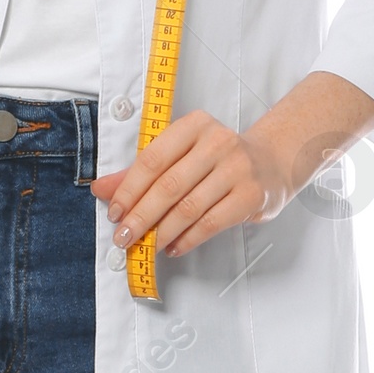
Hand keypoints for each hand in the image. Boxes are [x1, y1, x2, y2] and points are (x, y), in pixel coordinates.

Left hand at [91, 73, 373, 261]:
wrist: (272, 163)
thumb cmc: (217, 161)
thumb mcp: (181, 156)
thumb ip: (141, 171)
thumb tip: (101, 189)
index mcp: (194, 125)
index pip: (152, 159)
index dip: (128, 189)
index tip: (114, 212)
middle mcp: (218, 142)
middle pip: (168, 185)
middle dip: (140, 215)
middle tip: (124, 237)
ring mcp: (237, 168)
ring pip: (188, 207)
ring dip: (162, 232)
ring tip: (147, 245)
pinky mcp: (251, 195)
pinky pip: (211, 223)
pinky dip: (188, 239)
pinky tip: (174, 247)